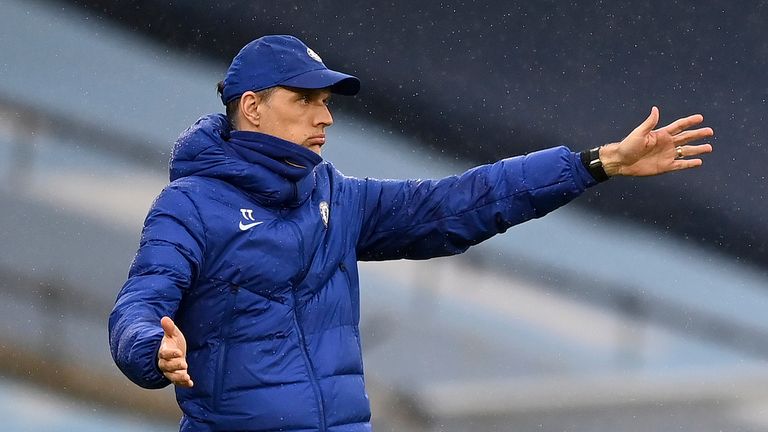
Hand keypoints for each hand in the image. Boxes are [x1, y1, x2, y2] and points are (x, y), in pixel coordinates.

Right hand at [158, 316, 193, 387]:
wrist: (174, 353)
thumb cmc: (173, 343)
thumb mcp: (173, 334)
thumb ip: (169, 328)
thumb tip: (164, 318)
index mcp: (163, 352)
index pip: (164, 354)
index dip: (171, 354)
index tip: (179, 352)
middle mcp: (165, 363)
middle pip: (167, 366)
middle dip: (175, 366)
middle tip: (184, 365)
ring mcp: (170, 371)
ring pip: (171, 376)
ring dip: (178, 378)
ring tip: (186, 378)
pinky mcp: (177, 376)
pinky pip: (178, 382)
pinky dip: (183, 384)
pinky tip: (190, 384)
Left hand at [599, 106, 713, 176]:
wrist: (621, 162)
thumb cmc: (627, 145)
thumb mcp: (639, 133)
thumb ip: (649, 123)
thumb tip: (655, 109)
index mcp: (661, 134)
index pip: (679, 126)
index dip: (689, 122)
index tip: (700, 118)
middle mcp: (666, 144)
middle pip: (686, 138)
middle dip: (698, 134)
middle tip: (710, 131)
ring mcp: (667, 155)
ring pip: (686, 151)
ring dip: (698, 149)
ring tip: (709, 148)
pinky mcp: (665, 166)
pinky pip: (680, 165)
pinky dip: (689, 164)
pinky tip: (699, 162)